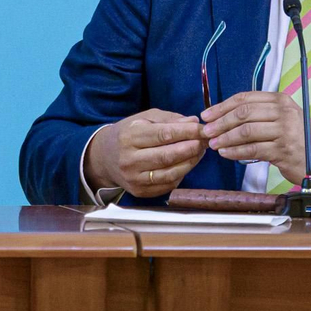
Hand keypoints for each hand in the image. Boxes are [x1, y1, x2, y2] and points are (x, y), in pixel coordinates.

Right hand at [84, 109, 206, 198]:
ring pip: (170, 173)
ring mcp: (134, 178)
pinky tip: (187, 163)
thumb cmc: (128, 134)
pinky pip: (168, 185)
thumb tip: (193, 122)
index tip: (203, 129)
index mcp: (129, 137)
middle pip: (167, 156)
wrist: (104, 158)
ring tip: (200, 152)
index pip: (163, 134)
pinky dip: (182, 174)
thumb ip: (169, 119)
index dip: (186, 132)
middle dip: (191, 148)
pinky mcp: (140, 191)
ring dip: (190, 162)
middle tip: (206, 141)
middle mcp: (129, 159)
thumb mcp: (143, 119)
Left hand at [200, 91, 310, 188]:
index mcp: (279, 100)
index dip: (222, 106)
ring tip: (213, 144)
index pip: (244, 99)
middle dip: (221, 122)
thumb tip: (221, 116)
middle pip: (244, 113)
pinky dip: (236, 152)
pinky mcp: (284, 149)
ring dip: (226, 138)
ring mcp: (285, 130)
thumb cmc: (296, 137)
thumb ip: (257, 113)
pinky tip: (226, 154)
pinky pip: (253, 149)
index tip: (207, 115)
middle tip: (206, 131)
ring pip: (246, 131)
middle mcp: (283, 112)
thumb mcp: (280, 117)